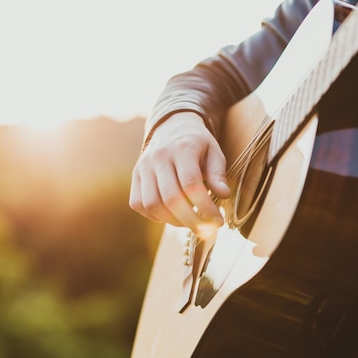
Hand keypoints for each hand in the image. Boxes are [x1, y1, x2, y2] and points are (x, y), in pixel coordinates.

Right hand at [129, 112, 230, 236]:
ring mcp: (143, 167)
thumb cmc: (197, 144)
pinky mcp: (135, 177)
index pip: (191, 184)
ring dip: (173, 221)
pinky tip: (171, 215)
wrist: (171, 126)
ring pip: (152, 204)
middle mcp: (158, 157)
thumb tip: (223, 195)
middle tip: (206, 231)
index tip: (218, 221)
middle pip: (171, 198)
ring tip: (190, 223)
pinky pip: (139, 204)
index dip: (205, 208)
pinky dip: (155, 216)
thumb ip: (218, 174)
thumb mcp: (214, 152)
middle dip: (191, 221)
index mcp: (182, 149)